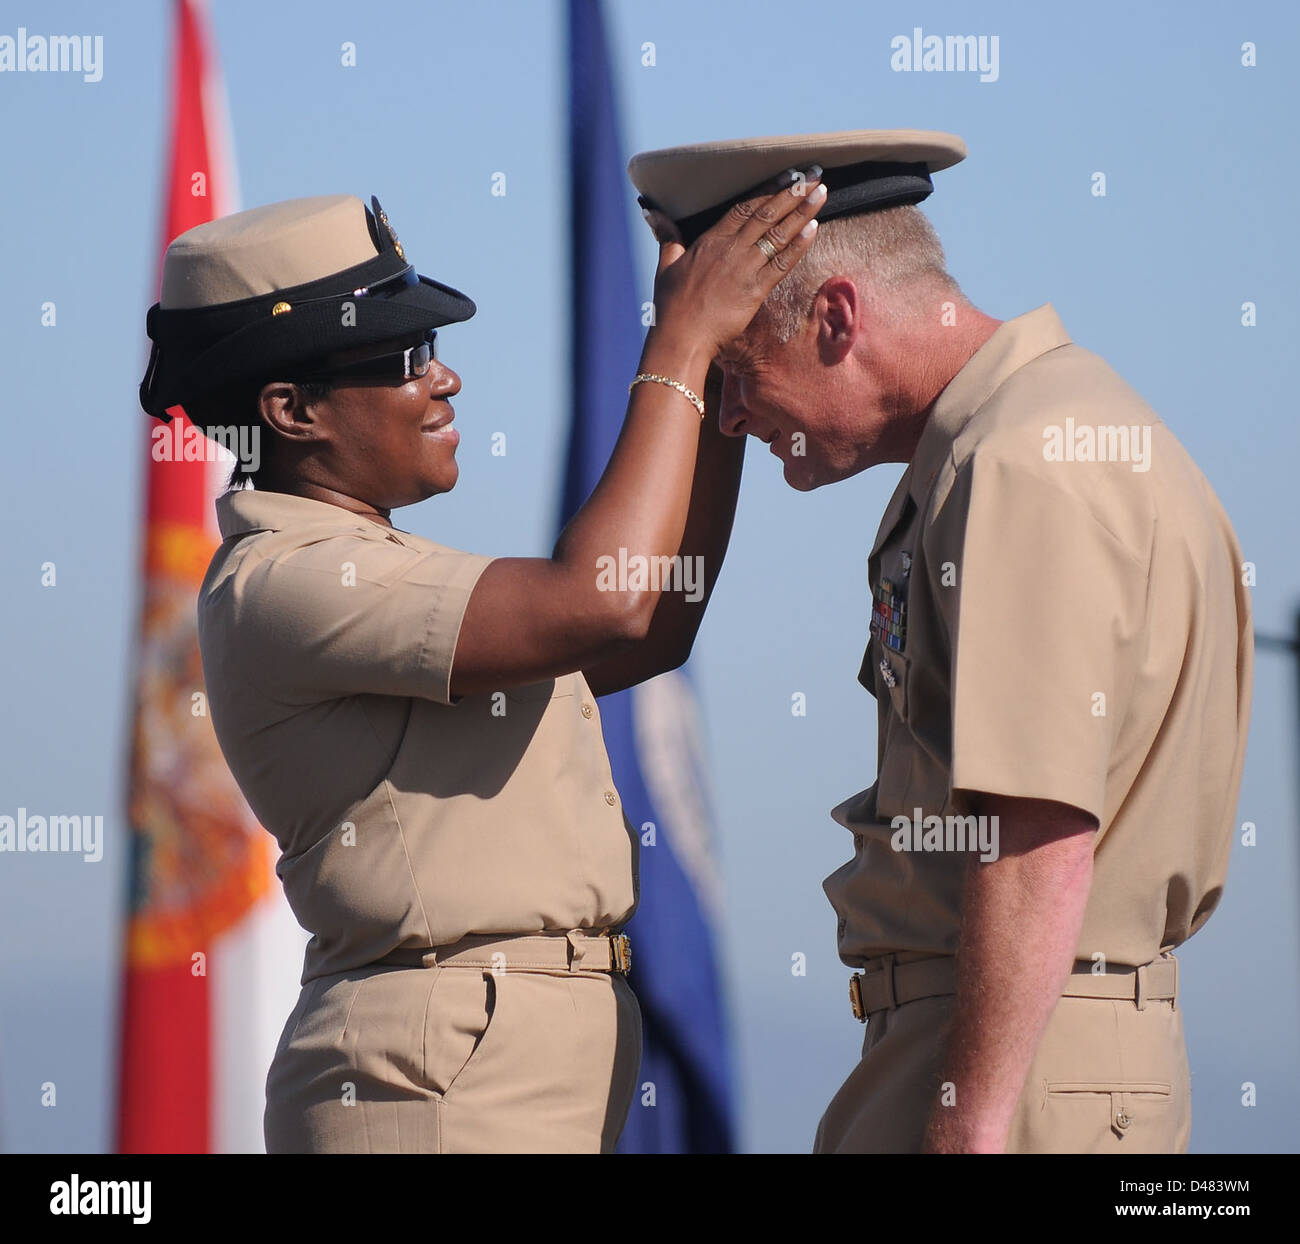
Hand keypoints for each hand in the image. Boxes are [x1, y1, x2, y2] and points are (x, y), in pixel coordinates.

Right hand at [647, 167, 825, 358]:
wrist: (680, 337)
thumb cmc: (670, 306)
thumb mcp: (665, 264)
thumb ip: (667, 236)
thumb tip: (651, 213)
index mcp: (711, 240)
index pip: (745, 207)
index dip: (769, 188)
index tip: (787, 174)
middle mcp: (730, 249)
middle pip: (767, 213)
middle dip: (793, 192)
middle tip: (814, 174)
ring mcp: (744, 268)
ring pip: (778, 233)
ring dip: (802, 211)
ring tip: (821, 192)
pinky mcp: (754, 290)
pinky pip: (781, 263)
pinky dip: (798, 245)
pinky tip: (813, 228)